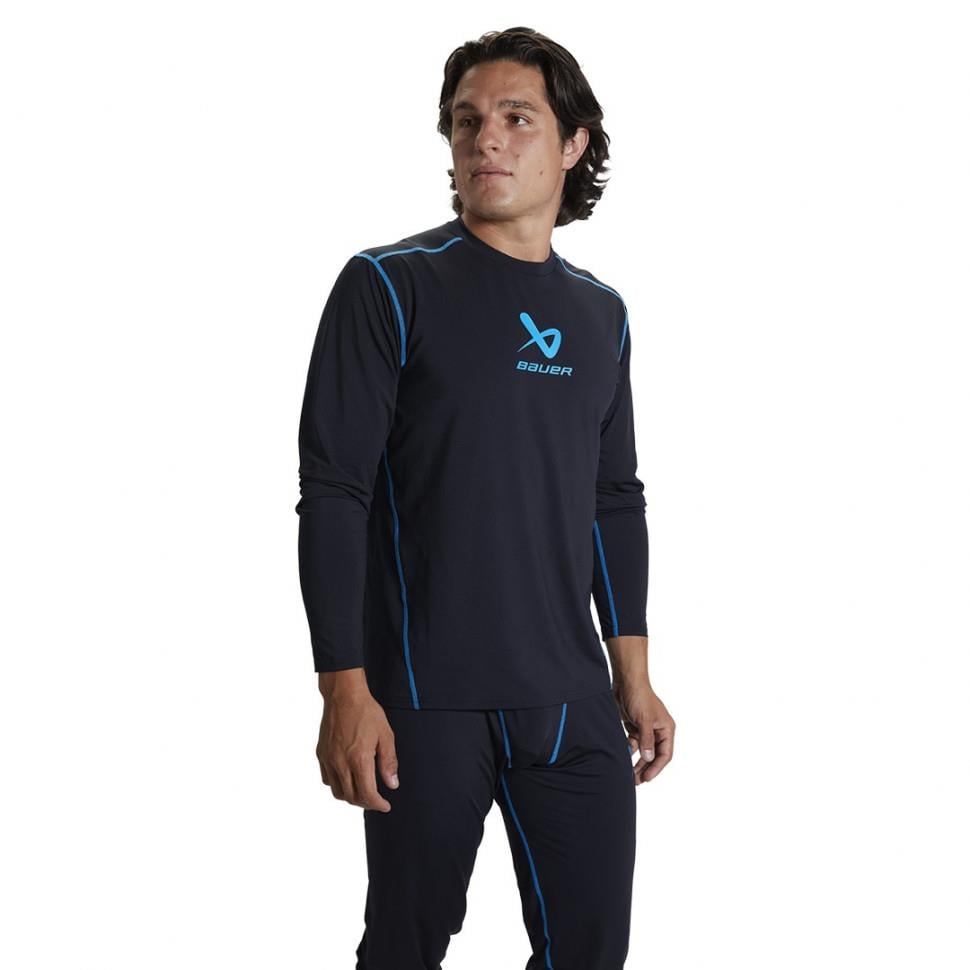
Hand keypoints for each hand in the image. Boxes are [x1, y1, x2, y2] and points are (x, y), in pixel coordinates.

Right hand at [316, 690, 399, 811]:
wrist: (344, 695)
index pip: (366, 794)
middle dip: (365, 803)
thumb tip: (392, 784)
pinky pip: (327, 779)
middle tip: (376, 799)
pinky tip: (347, 778)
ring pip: (337, 791)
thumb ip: (389, 762)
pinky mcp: (321, 754)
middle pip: (351, 797)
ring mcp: (328, 759)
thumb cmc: (366, 712)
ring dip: (350, 796)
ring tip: (362, 791)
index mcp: (358, 759)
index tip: (385, 805)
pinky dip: (337, 784)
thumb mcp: (385, 735)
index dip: (377, 805)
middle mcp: (340, 763)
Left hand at [613, 681, 674, 783]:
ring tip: (630, 775)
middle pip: (654, 755)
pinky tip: (623, 757)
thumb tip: (649, 758)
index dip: (656, 768)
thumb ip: (646, 740)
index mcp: (666, 729)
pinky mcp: (635, 727)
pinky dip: (629, 750)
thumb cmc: (639, 697)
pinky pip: (634, 744)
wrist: (626, 682)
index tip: (646, 778)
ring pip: (644, 751)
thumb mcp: (644, 720)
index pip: (665, 754)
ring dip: (638, 762)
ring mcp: (646, 729)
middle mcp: (658, 731)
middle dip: (646, 768)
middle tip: (636, 781)